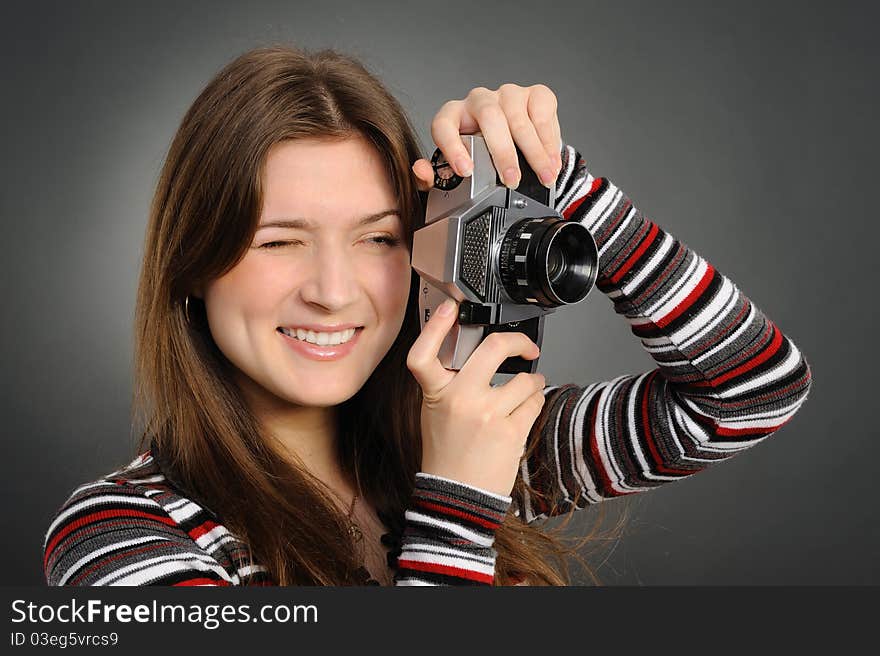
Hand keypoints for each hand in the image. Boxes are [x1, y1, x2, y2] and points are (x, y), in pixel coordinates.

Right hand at [406, 299, 546, 497]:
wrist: (457, 494)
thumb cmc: (447, 452)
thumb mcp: (435, 411)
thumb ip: (449, 382)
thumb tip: (473, 354)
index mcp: (436, 393)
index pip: (425, 353)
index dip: (436, 327)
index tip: (450, 309)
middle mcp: (461, 400)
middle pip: (494, 348)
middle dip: (518, 342)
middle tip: (525, 347)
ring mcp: (488, 414)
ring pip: (526, 380)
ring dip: (533, 382)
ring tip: (526, 391)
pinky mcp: (511, 431)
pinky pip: (535, 403)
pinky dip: (534, 404)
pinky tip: (525, 410)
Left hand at [412, 83, 562, 191]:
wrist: (514, 146)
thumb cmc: (481, 157)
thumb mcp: (455, 170)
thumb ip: (434, 176)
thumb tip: (421, 172)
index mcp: (452, 116)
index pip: (444, 125)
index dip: (453, 147)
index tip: (465, 171)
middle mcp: (478, 101)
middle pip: (489, 117)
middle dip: (502, 152)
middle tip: (511, 180)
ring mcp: (508, 94)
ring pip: (519, 118)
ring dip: (534, 152)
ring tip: (543, 176)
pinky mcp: (536, 95)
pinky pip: (543, 112)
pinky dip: (549, 140)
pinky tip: (552, 160)